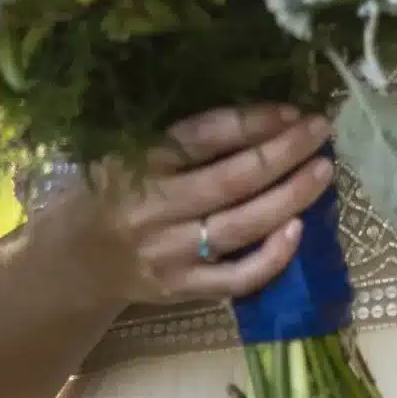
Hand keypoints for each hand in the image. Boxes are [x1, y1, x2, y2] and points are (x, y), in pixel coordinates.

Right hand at [50, 104, 337, 306]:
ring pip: (241, 225)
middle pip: (231, 180)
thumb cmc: (113, 195)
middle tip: (320, 132)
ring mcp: (169, 252)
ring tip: (323, 171)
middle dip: (284, 153)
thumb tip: (262, 117)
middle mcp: (153, 208)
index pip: (203, 136)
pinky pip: (236, 277)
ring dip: (290, 197)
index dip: (253, 121)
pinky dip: (272, 257)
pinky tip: (299, 230)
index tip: (293, 110)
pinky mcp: (183, 287)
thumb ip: (181, 140)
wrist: (73, 262)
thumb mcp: (127, 155)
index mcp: (136, 163)